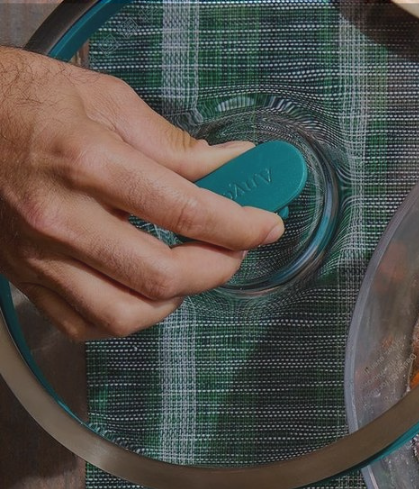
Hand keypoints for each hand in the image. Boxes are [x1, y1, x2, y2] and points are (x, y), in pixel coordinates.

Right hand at [0, 47, 284, 339]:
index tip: (265, 225)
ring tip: (186, 272)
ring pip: (125, 316)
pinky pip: (86, 326)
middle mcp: (62, 216)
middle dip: (214, 270)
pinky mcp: (27, 278)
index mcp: (87, 161)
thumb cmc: (23, 101)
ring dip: (172, 303)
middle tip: (232, 250)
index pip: (186, 211)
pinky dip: (126, 318)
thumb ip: (175, 146)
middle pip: (161, 277)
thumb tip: (232, 167)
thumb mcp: (105, 100)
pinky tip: (141, 291)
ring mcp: (41, 255)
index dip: (240, 225)